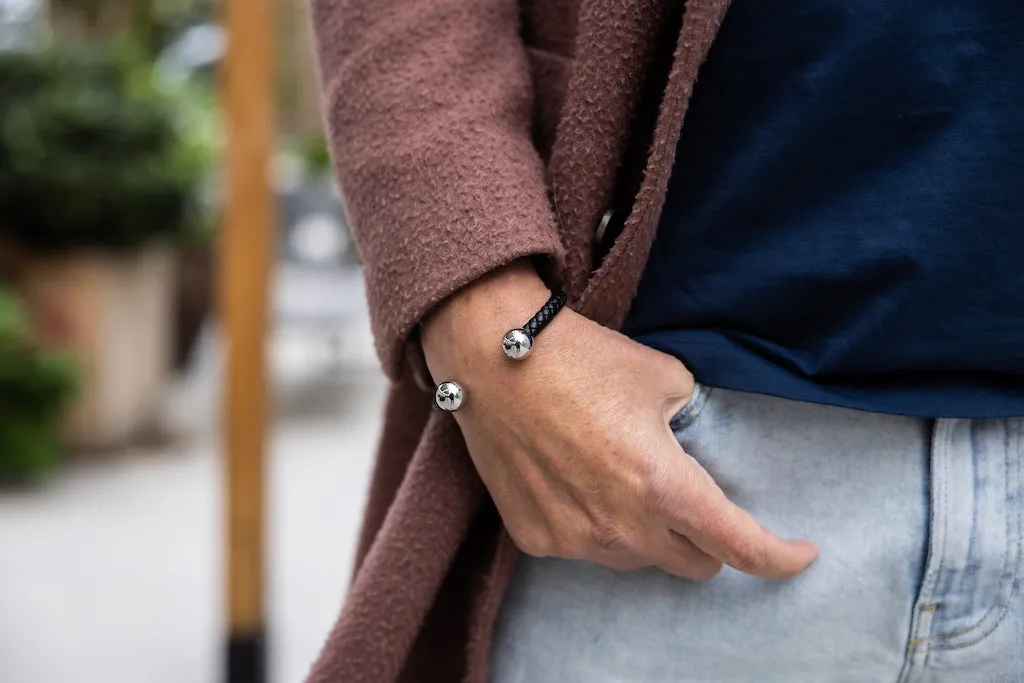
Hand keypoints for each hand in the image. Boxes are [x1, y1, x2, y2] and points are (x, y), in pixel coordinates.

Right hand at [421, 261, 817, 578]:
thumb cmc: (579, 358)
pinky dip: (594, 525)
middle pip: (692, 564)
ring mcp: (574, 538)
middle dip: (706, 539)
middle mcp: (621, 526)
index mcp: (663, 484)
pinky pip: (586, 548)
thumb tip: (694, 436)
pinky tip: (576, 480)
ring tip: (619, 477)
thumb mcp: (662, 376)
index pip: (739, 546)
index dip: (778, 557)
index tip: (798, 554)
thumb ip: (691, 417)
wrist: (493, 358)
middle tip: (694, 498)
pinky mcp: (536, 537)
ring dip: (647, 532)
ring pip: (637, 558)